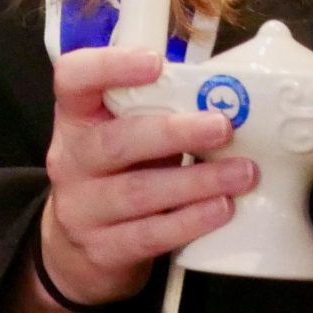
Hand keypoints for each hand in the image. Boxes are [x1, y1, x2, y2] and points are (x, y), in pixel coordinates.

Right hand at [36, 44, 255, 310]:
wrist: (77, 248)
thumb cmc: (116, 172)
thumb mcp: (120, 133)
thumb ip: (155, 110)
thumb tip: (226, 89)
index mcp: (75, 117)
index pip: (73, 78)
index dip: (110, 66)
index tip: (156, 63)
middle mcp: (70, 159)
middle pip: (114, 141)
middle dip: (172, 132)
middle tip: (223, 126)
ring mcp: (81, 208)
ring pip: (138, 192)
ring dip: (196, 181)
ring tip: (242, 173)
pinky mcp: (102, 249)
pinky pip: (149, 235)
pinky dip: (190, 221)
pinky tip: (222, 209)